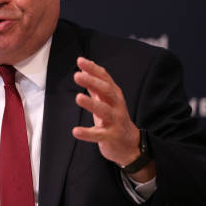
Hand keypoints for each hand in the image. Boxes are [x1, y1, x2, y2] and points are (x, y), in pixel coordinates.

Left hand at [72, 57, 153, 180]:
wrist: (129, 144)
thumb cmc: (114, 119)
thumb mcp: (106, 101)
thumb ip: (96, 87)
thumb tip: (85, 70)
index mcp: (114, 95)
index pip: (105, 78)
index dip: (93, 69)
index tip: (80, 61)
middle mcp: (117, 106)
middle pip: (106, 91)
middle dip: (92, 82)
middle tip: (77, 76)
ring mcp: (115, 121)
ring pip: (104, 111)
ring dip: (91, 104)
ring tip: (78, 97)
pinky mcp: (111, 137)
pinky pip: (99, 135)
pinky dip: (87, 133)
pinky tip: (75, 131)